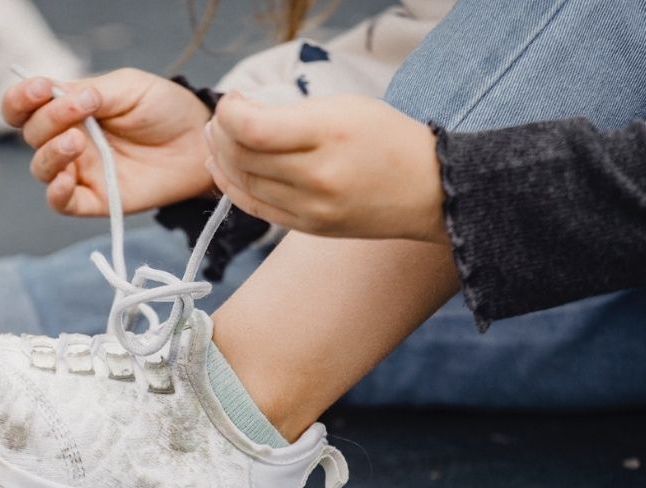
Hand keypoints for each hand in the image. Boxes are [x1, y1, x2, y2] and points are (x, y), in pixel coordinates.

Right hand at [2, 68, 212, 215]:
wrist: (200, 141)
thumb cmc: (164, 109)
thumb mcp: (127, 87)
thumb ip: (90, 91)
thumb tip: (56, 93)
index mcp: (68, 109)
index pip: (24, 106)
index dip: (21, 98)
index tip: (40, 88)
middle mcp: (68, 140)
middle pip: (32, 135)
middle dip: (49, 119)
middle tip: (84, 108)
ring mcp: (81, 171)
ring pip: (41, 169)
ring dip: (51, 153)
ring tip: (77, 141)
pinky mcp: (97, 199)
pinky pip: (62, 203)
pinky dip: (57, 193)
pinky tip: (67, 179)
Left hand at [205, 93, 447, 244]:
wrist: (429, 190)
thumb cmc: (386, 138)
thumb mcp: (344, 107)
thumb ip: (290, 113)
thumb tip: (240, 114)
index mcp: (328, 136)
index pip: (253, 129)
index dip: (229, 114)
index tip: (232, 100)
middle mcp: (317, 177)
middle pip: (243, 158)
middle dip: (221, 134)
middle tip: (220, 119)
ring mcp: (312, 209)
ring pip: (245, 185)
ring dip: (222, 160)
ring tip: (216, 140)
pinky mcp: (308, 228)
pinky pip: (257, 209)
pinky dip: (233, 188)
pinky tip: (223, 169)